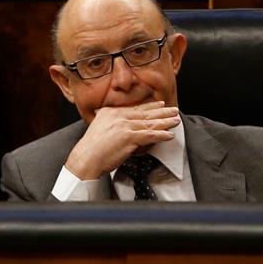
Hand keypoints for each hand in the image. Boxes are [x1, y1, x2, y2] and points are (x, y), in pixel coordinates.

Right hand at [64, 101, 180, 179]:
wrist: (86, 159)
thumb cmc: (91, 150)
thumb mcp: (99, 129)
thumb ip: (109, 124)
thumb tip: (118, 126)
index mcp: (110, 112)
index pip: (134, 108)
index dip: (150, 106)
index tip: (160, 104)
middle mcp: (117, 116)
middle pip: (144, 113)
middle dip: (162, 111)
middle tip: (173, 110)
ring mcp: (124, 126)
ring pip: (149, 123)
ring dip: (165, 122)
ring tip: (176, 120)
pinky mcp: (129, 137)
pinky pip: (150, 135)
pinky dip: (161, 135)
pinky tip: (170, 135)